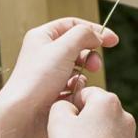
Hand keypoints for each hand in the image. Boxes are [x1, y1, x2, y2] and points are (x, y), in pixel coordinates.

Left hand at [0, 17, 116, 137]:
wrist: (23, 113)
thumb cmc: (38, 79)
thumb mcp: (63, 49)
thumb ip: (84, 35)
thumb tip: (97, 36)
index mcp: (42, 36)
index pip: (73, 24)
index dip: (94, 30)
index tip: (113, 41)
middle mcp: (44, 52)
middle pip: (77, 45)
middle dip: (90, 55)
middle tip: (96, 66)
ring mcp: (48, 72)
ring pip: (77, 67)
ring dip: (83, 74)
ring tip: (80, 83)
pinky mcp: (52, 90)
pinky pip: (73, 84)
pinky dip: (76, 88)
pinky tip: (72, 95)